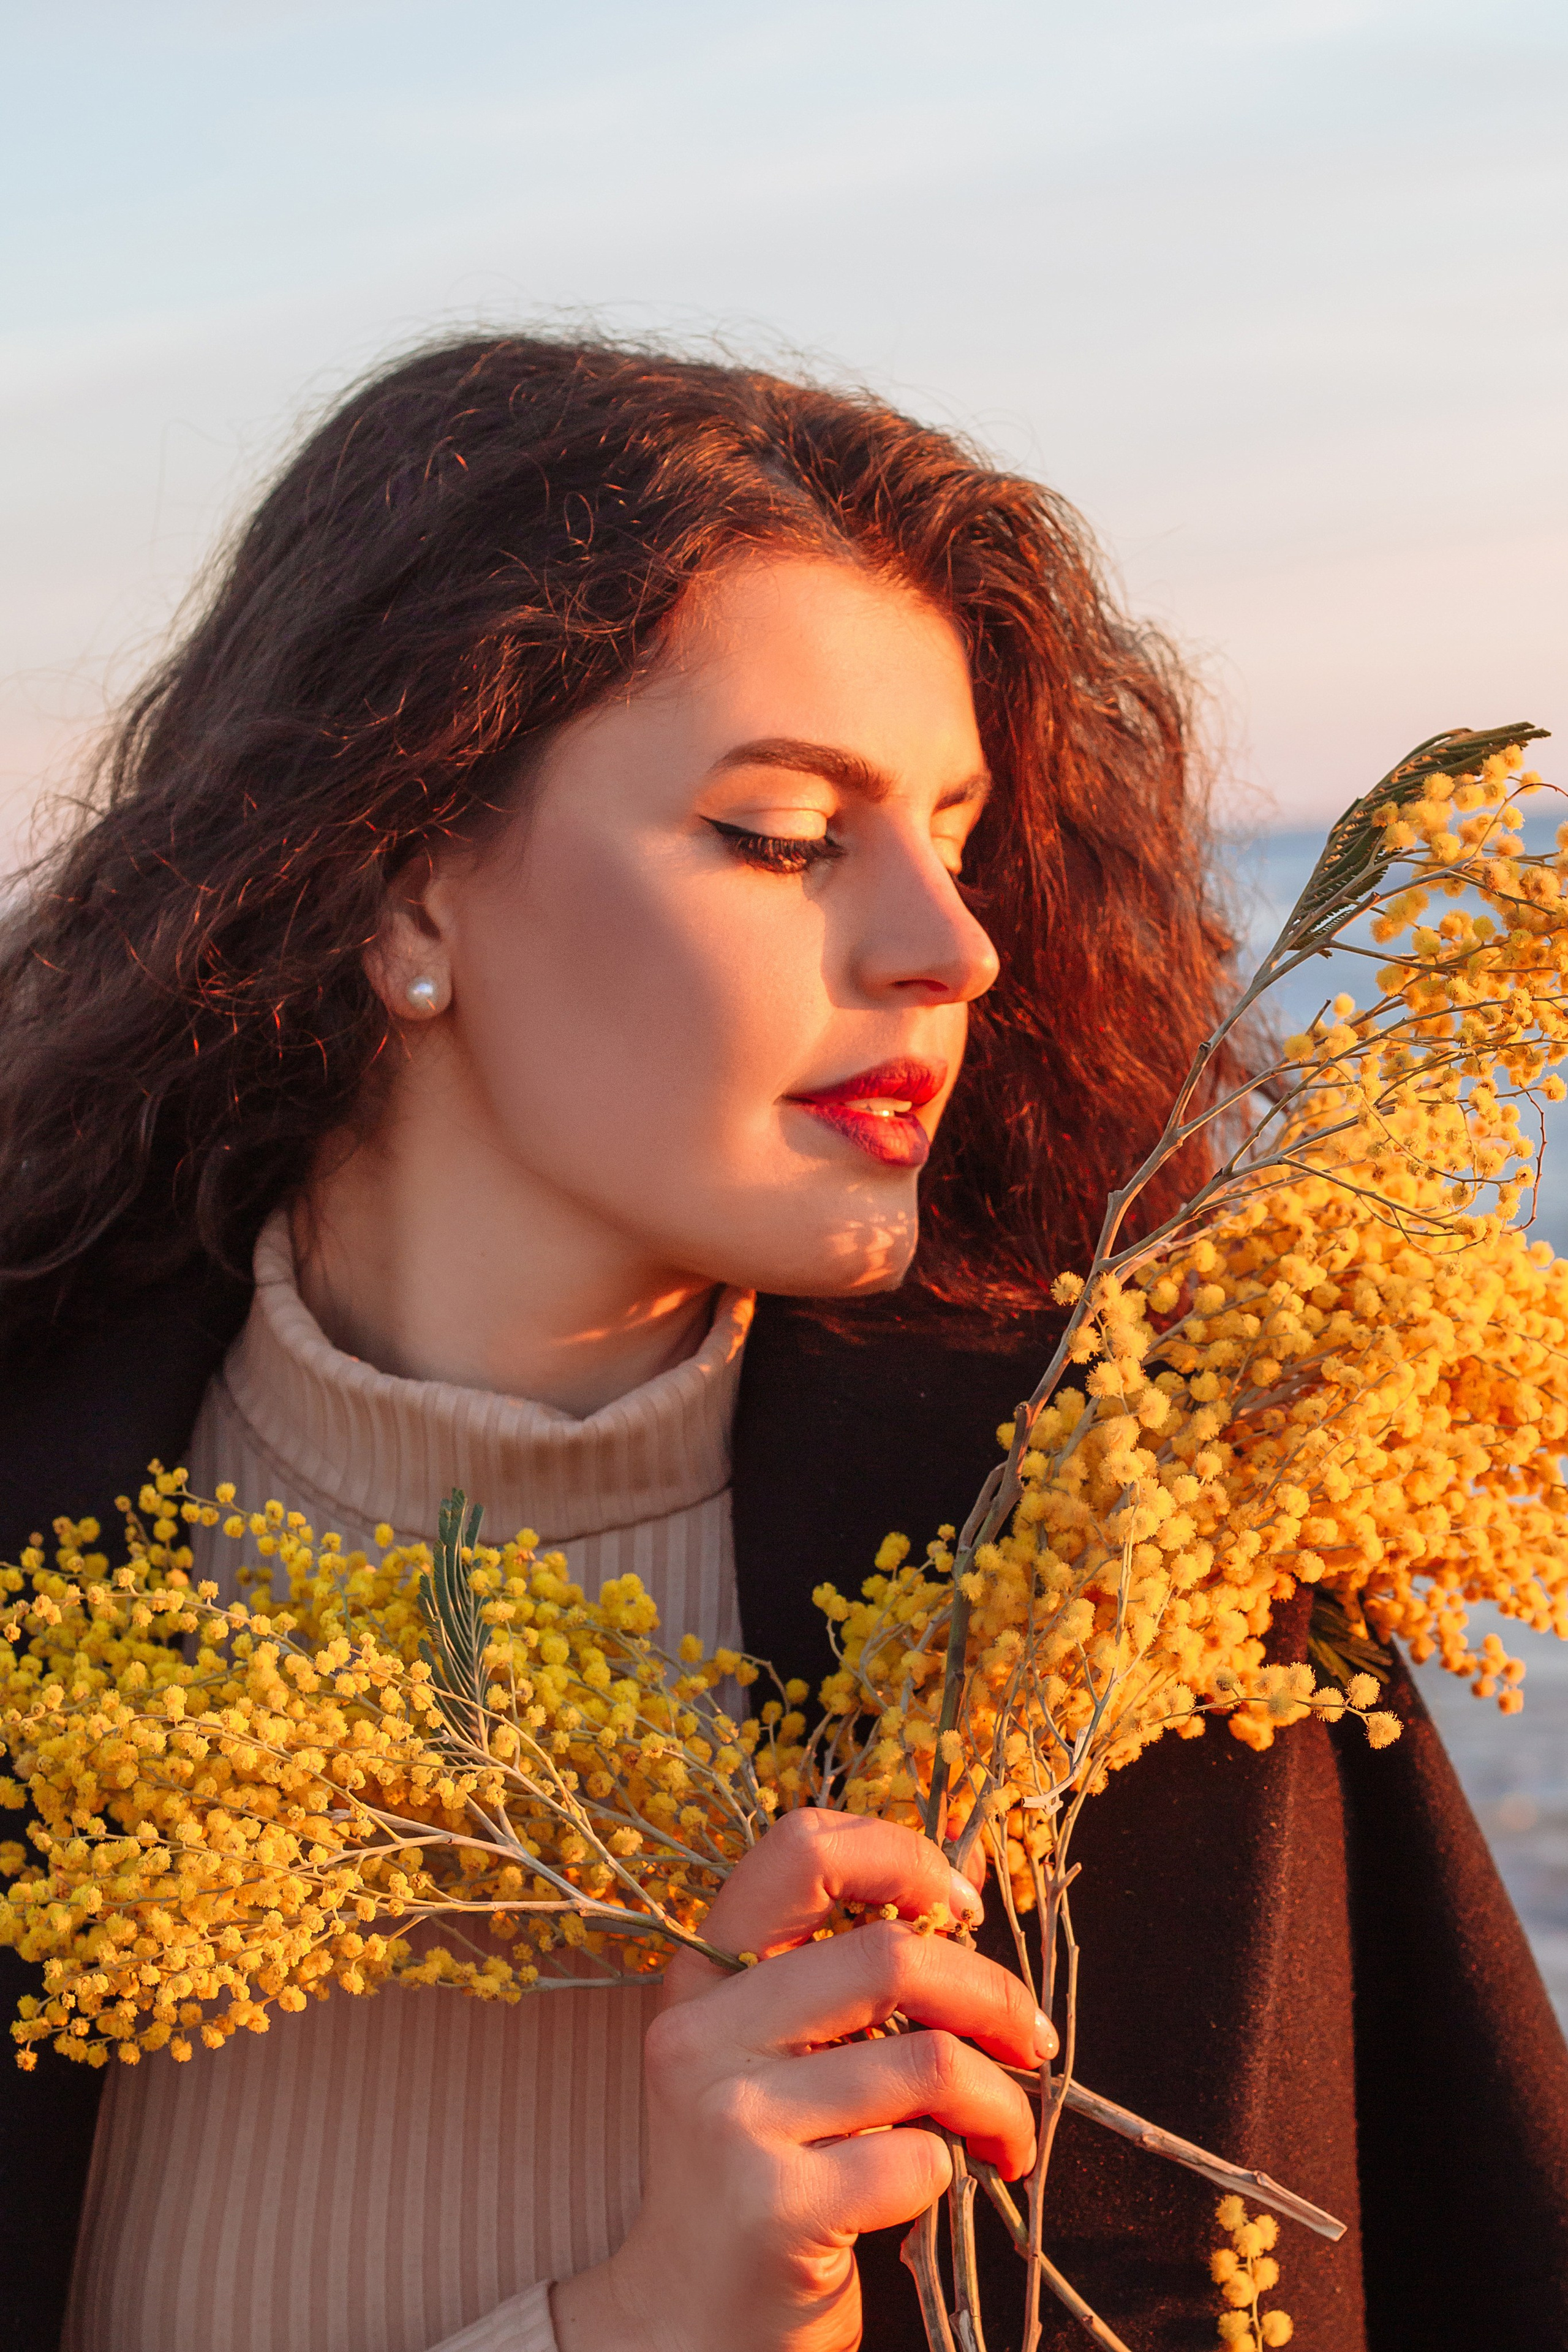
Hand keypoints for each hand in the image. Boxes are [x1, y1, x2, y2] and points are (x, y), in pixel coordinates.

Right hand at [551, 1807, 1052, 2351]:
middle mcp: (702, 2032)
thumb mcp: (770, 2054)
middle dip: (993, 1997)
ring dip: (999, 2103)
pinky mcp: (772, 2206)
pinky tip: (943, 2192)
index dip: (903, 1857)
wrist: (687, 2324)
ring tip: (1005, 2137)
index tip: (962, 1908)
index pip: (802, 1848)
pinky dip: (955, 2172)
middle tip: (1029, 2044)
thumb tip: (965, 1890)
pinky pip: (917, 2159)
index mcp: (703, 1974)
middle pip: (892, 1956)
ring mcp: (730, 2118)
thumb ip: (838, 1975)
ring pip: (926, 2061)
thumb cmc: (759, 2173)